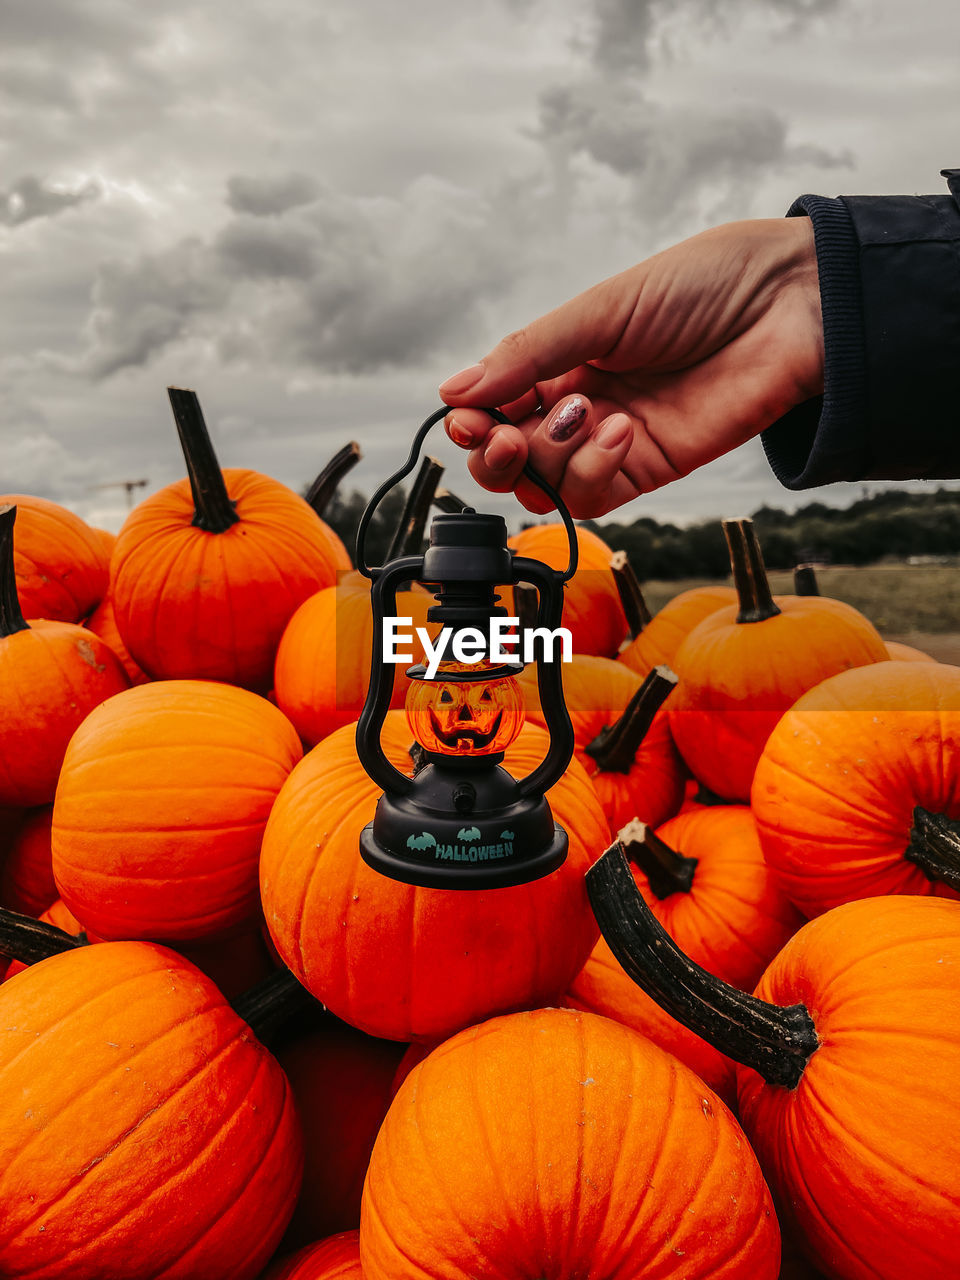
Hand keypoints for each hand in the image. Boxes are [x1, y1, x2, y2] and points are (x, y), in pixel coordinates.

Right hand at [439, 217, 822, 517]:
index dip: (472, 419)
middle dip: (496, 454)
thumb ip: (530, 355)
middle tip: (505, 437)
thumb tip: (454, 389)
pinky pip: (595, 495)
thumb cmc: (705, 285)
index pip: (495, 405)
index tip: (466, 418)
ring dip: (549, 459)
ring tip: (584, 416)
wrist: (790, 306)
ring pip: (547, 484)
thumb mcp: (602, 310)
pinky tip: (618, 432)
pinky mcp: (650, 469)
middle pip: (511, 457)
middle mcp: (580, 404)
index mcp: (563, 359)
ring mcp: (613, 441)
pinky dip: (591, 472)